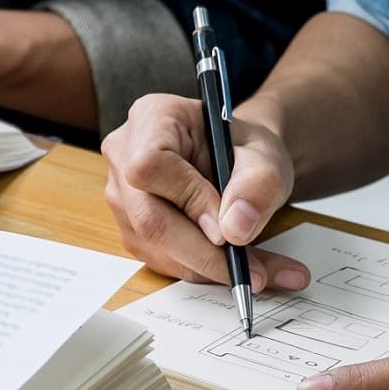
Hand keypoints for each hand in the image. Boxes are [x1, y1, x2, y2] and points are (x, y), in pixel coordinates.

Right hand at [100, 94, 309, 290]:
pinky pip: (162, 260)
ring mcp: (122, 197)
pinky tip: (238, 265)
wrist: (238, 160)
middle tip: (255, 271)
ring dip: (210, 268)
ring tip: (263, 270)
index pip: (150, 167)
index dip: (189, 201)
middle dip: (204, 252)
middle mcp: (123, 157)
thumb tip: (233, 230)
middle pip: (148, 217)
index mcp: (151, 118)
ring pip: (155, 247)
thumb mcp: (266, 156)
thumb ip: (257, 185)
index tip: (230, 228)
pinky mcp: (131, 229)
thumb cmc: (245, 149)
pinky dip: (204, 271)